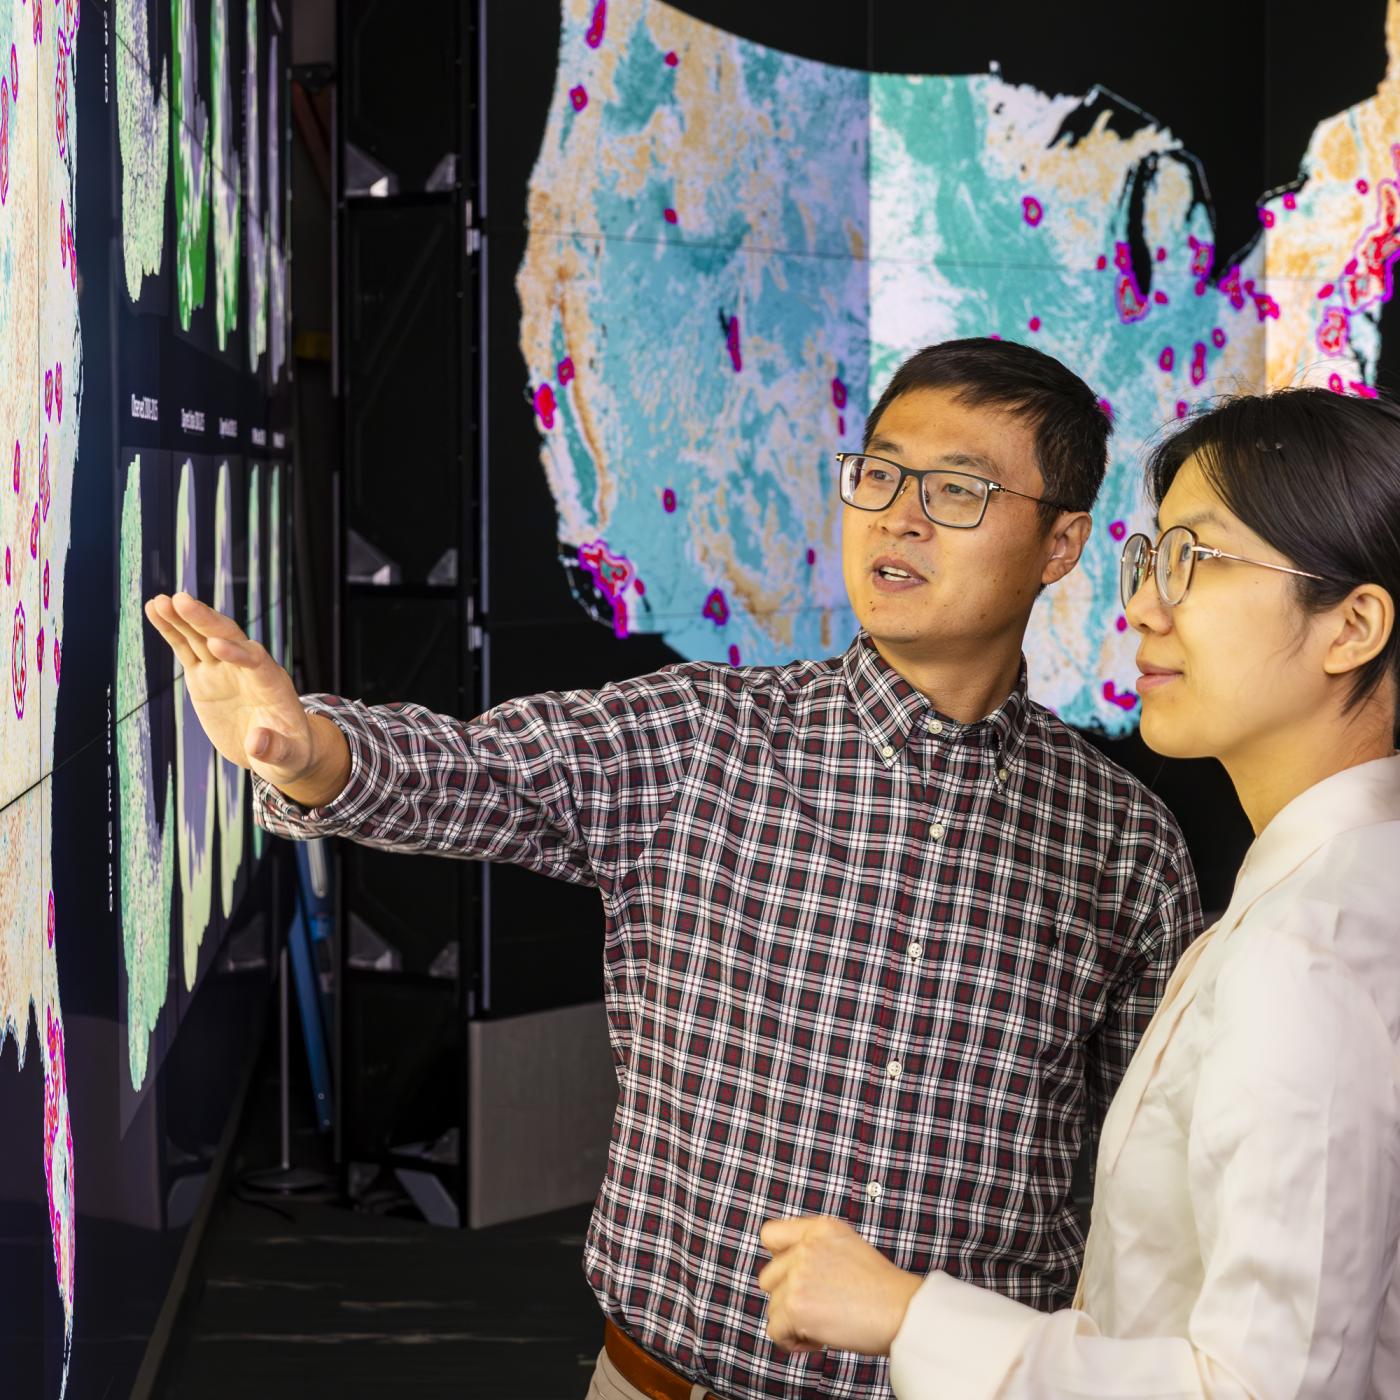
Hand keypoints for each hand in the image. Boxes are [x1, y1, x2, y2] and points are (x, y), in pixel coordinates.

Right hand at [143, 592, 349, 806]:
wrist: (276, 749)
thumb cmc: (289, 753)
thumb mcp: (288, 757)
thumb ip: (275, 749)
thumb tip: (256, 742)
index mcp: (273, 686)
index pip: (257, 662)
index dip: (238, 653)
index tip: (216, 645)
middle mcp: (249, 669)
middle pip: (228, 638)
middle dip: (206, 621)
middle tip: (181, 601)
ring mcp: (225, 670)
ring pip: (203, 638)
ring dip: (184, 619)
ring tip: (160, 601)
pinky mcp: (205, 675)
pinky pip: (187, 649)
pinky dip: (172, 631)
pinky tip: (156, 610)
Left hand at [758, 1216, 922, 1356]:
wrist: (903, 1312)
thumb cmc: (883, 1290)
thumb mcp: (847, 1248)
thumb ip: (816, 1250)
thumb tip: (788, 1271)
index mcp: (820, 1228)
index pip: (770, 1235)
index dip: (777, 1260)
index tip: (792, 1277)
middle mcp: (806, 1247)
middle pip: (768, 1277)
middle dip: (787, 1297)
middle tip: (817, 1309)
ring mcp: (798, 1276)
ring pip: (773, 1307)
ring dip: (794, 1322)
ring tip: (824, 1325)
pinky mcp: (795, 1306)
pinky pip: (775, 1331)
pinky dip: (793, 1342)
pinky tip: (819, 1340)